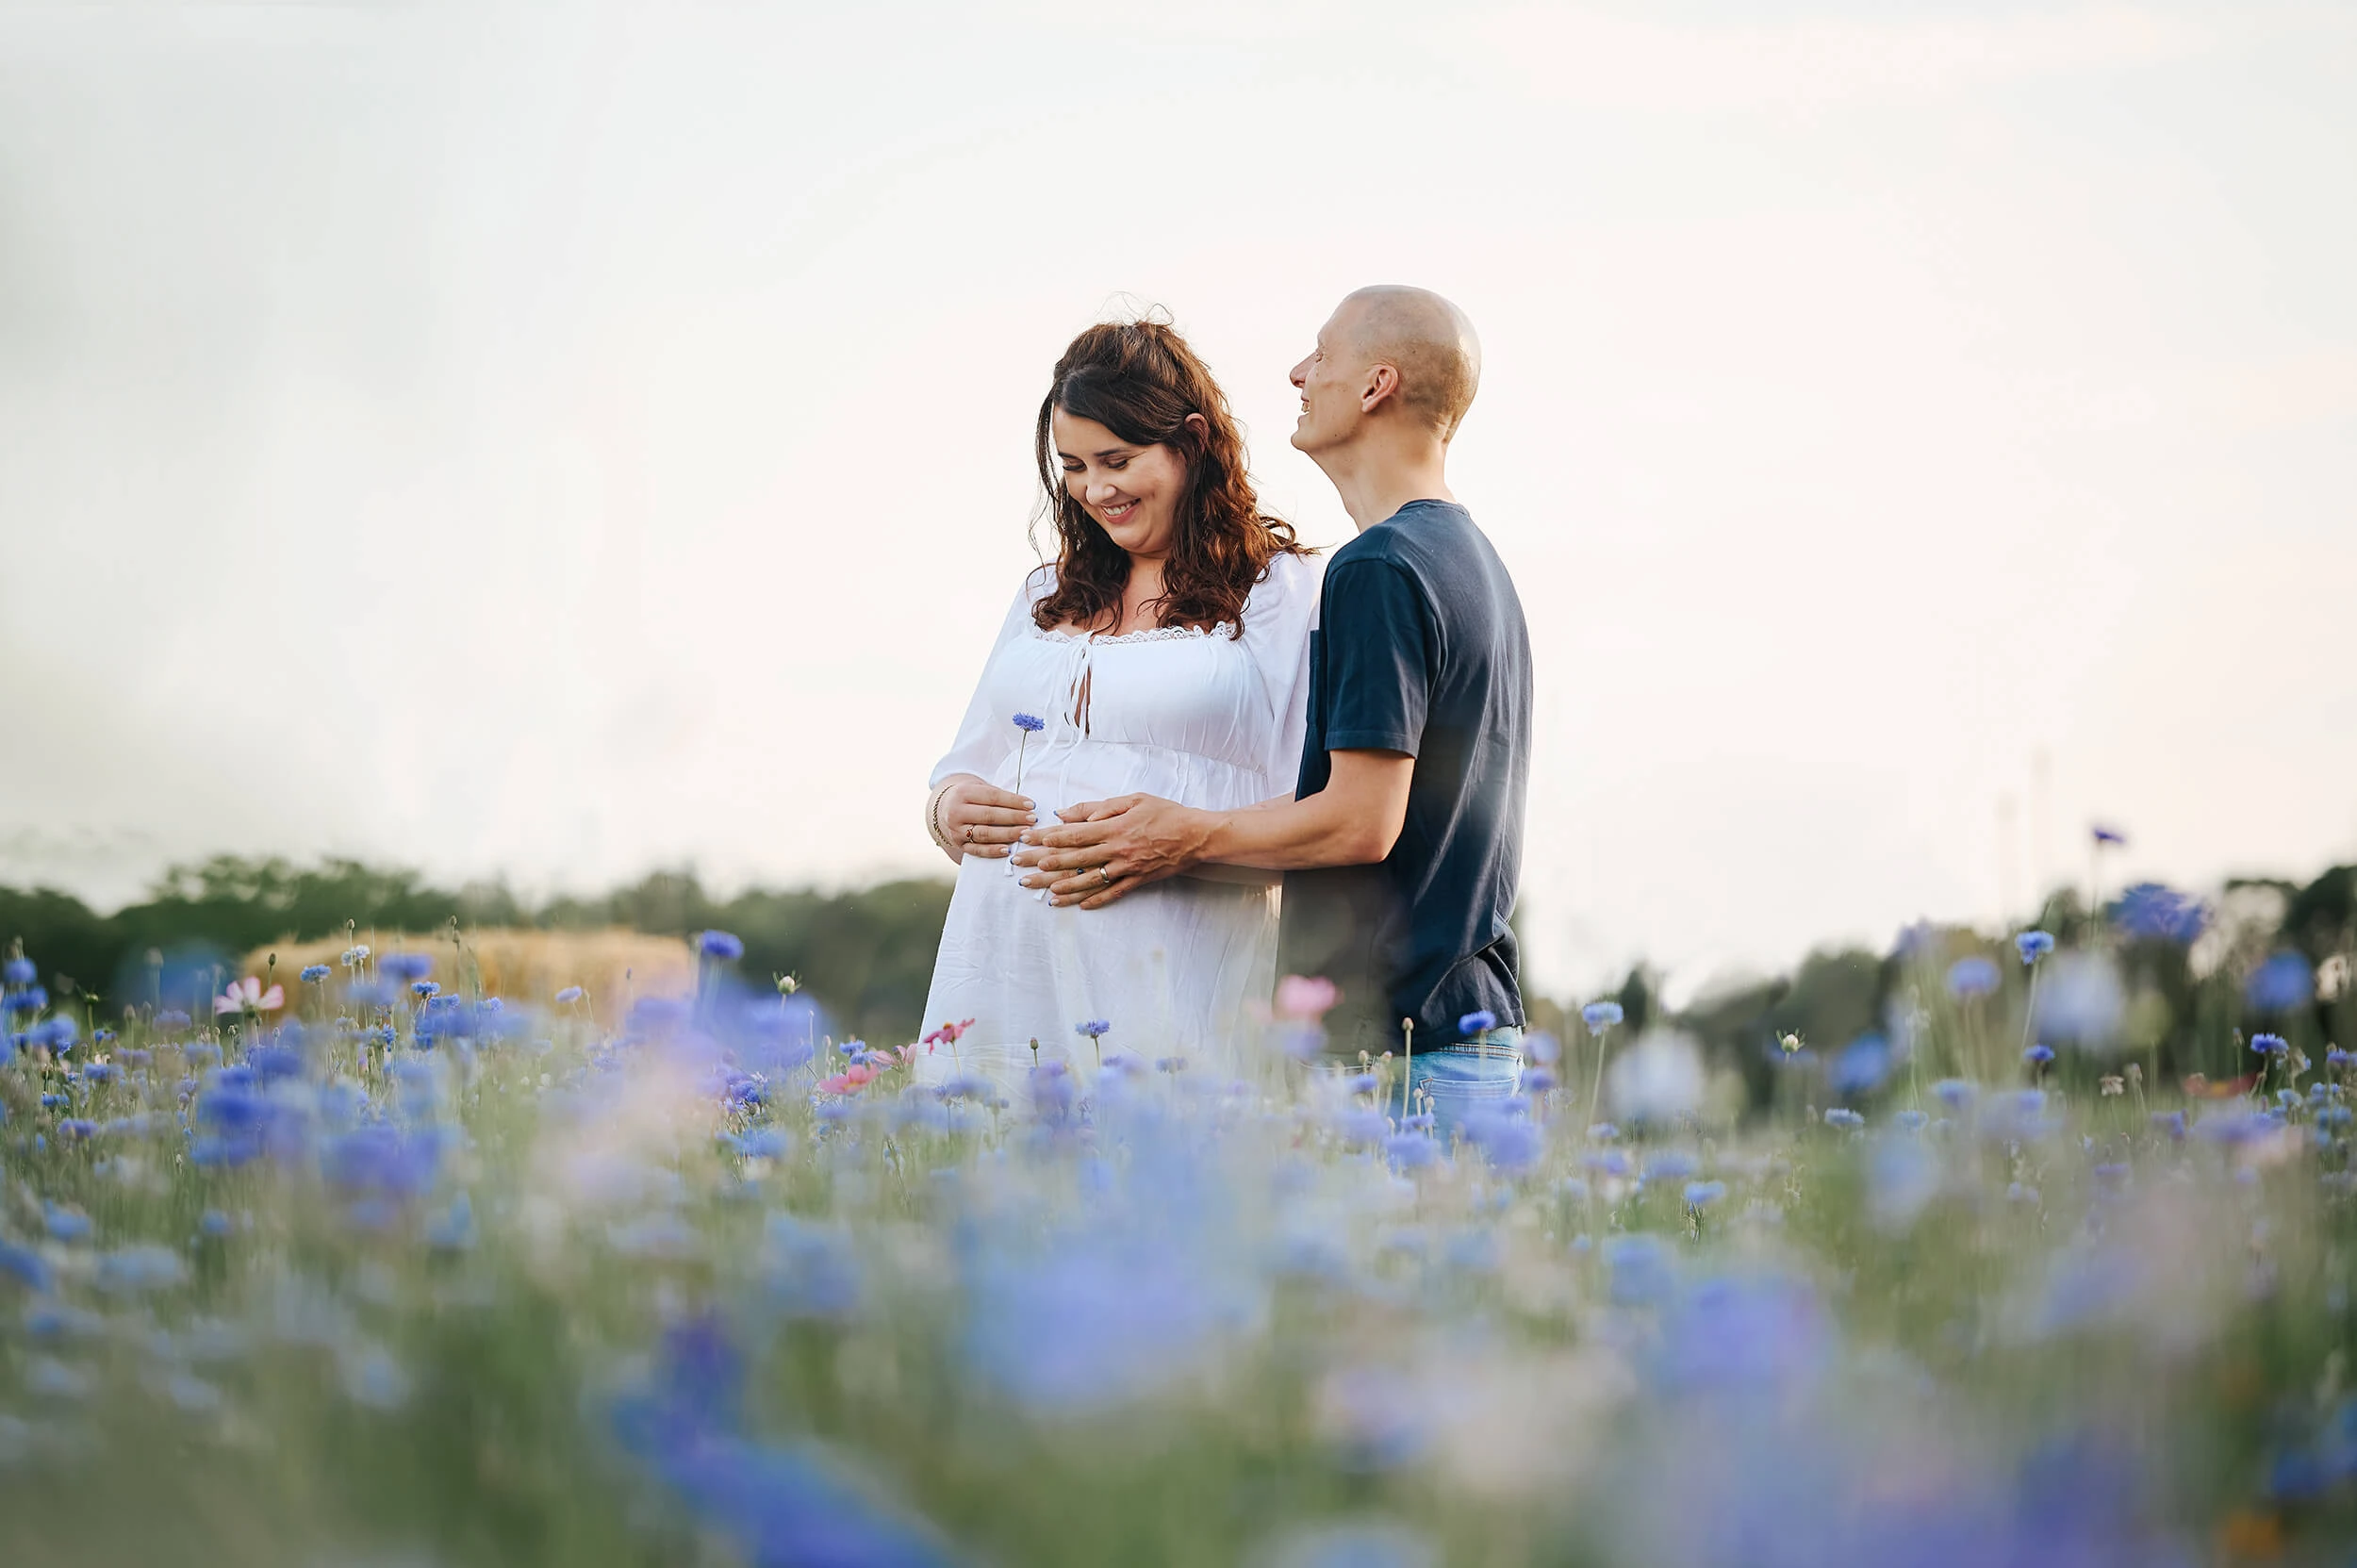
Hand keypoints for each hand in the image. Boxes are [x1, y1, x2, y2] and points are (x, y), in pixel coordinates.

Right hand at [936, 777, 1034, 862]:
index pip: (992, 797)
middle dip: (1013, 817)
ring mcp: (956, 830)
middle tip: (1032, 819)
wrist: (944, 809)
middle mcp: (956, 812)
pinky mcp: (959, 845)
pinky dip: (993, 851)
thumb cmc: (971, 798)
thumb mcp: (979, 789)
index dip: (1013, 801)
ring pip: (984, 833)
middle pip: (989, 815)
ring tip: (1025, 833)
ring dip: (1007, 834)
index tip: (1031, 804)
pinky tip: (1008, 850)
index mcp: (963, 793)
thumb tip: (1027, 805)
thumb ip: (998, 795)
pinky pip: (977, 850)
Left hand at [1014, 793, 1210, 908]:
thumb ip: (1099, 807)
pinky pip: (1113, 893)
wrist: (1197, 836)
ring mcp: (1127, 868)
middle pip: (1075, 859)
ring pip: (1090, 880)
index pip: (1074, 834)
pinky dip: (1095, 900)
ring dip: (1064, 887)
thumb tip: (1069, 812)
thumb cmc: (1166, 813)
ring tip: (1043, 892)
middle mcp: (1117, 850)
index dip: (1049, 838)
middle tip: (1023, 869)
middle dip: (1046, 864)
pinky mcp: (1138, 880)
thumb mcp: (1133, 800)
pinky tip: (1078, 905)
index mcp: (1114, 827)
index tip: (1030, 841)